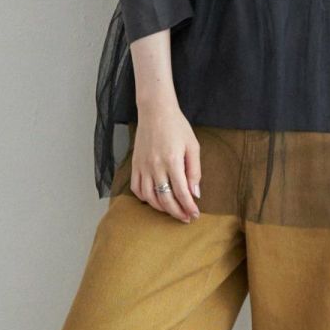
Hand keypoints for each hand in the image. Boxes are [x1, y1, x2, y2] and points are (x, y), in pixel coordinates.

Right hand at [130, 102, 200, 222]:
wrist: (155, 111)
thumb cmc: (177, 126)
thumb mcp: (193, 146)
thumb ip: (194, 171)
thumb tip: (195, 193)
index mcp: (172, 161)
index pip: (181, 192)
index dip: (189, 207)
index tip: (195, 215)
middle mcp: (156, 166)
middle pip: (165, 199)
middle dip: (177, 212)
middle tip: (186, 218)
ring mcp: (143, 166)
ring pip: (150, 197)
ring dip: (162, 208)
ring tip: (172, 211)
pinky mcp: (135, 164)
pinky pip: (136, 188)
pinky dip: (145, 198)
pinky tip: (154, 200)